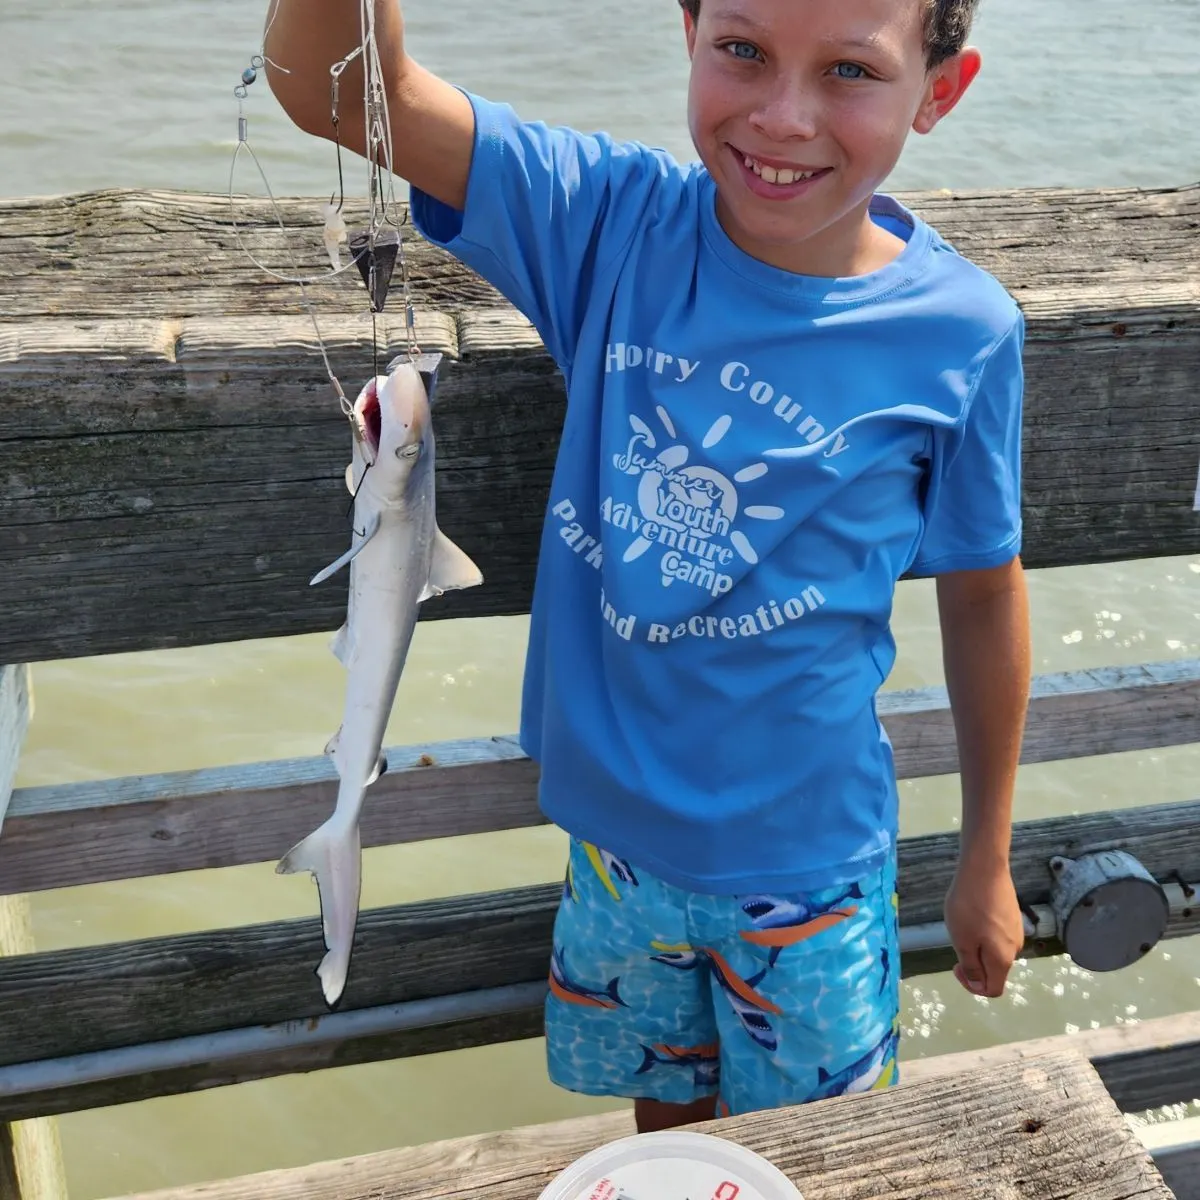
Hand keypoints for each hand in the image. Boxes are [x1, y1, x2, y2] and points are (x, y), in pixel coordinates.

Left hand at [944, 860, 1025, 997]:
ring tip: (962, 925)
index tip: (957, 966)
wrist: (985, 868)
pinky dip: (984, 934)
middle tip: (956, 943)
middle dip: (974, 964)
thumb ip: (971, 966)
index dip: (973, 987)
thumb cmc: (969, 906)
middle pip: (994, 970)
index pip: (994, 989)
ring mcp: (1016, 930)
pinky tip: (972, 915)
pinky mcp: (1012, 915)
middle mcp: (1016, 948)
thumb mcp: (962, 941)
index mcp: (1003, 959)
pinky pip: (998, 935)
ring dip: (977, 947)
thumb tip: (979, 985)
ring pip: (995, 951)